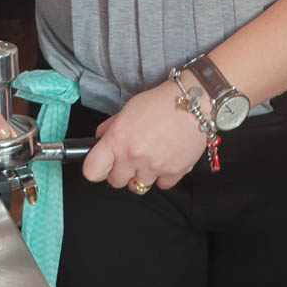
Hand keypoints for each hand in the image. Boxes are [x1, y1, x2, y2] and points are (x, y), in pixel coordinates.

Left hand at [82, 80, 207, 190]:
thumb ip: (112, 126)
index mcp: (118, 139)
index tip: (102, 163)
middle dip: (121, 171)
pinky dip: (163, 175)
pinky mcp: (173, 173)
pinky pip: (162, 184)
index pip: (92, 171)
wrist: (194, 103)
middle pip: (115, 181)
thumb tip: (100, 138)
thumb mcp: (129, 108)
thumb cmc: (161, 101)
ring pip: (138, 185)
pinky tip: (167, 158)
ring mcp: (154, 167)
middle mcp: (133, 156)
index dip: (96, 168)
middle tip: (132, 156)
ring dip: (143, 173)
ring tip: (152, 154)